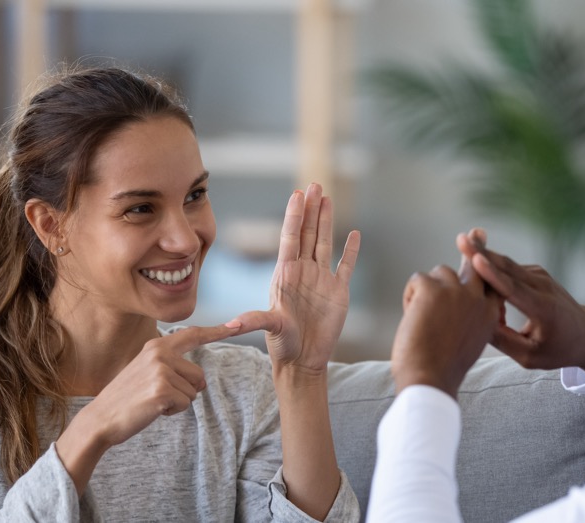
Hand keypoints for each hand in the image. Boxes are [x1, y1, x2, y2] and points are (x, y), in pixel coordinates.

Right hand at [56, 323, 237, 493]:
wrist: (100, 419)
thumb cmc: (127, 399)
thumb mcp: (147, 372)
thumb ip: (173, 367)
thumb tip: (201, 381)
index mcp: (156, 346)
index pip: (193, 335)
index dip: (217, 331)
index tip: (238, 324)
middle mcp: (160, 353)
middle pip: (199, 376)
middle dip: (185, 391)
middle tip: (155, 395)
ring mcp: (161, 370)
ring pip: (194, 392)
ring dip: (177, 402)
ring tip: (152, 401)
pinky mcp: (162, 389)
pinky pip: (185, 404)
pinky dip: (172, 411)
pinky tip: (152, 409)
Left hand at [233, 184, 360, 374]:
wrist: (303, 361)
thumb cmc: (283, 345)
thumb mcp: (268, 329)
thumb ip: (253, 321)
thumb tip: (230, 324)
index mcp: (286, 274)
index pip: (290, 237)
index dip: (294, 215)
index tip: (297, 194)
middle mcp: (303, 272)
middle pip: (307, 233)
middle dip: (311, 209)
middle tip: (314, 184)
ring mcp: (321, 279)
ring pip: (324, 242)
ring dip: (326, 221)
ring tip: (327, 197)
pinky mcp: (338, 291)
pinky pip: (346, 265)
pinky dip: (351, 250)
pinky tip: (354, 234)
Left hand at [390, 259, 502, 398]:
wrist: (429, 379)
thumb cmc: (442, 369)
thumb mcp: (466, 342)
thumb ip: (467, 319)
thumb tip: (455, 302)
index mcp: (489, 315)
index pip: (491, 282)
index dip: (487, 267)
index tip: (488, 247)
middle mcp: (477, 299)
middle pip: (474, 264)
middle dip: (474, 247)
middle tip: (474, 233)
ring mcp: (456, 291)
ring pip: (438, 273)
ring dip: (427, 290)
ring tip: (422, 319)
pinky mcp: (432, 288)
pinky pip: (417, 279)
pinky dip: (410, 296)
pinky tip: (411, 317)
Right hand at [457, 228, 584, 375]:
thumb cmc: (559, 349)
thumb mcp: (531, 357)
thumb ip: (504, 342)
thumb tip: (476, 323)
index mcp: (543, 309)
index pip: (513, 289)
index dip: (493, 274)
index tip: (476, 260)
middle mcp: (543, 287)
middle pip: (508, 267)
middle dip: (483, 253)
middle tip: (460, 239)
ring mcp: (540, 277)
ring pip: (506, 265)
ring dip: (484, 260)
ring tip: (462, 246)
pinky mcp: (535, 273)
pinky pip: (509, 270)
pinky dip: (493, 272)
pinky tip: (480, 280)